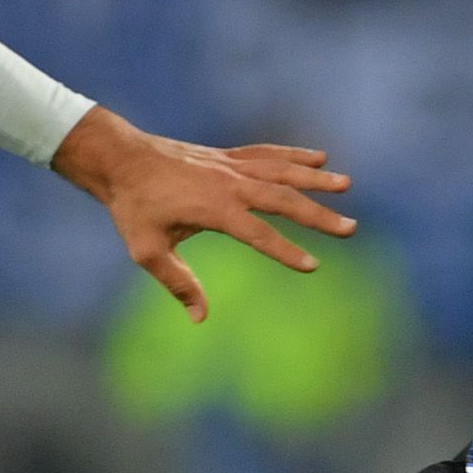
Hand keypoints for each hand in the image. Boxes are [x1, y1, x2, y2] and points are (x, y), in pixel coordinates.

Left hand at [50, 106, 353, 321]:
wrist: (121, 160)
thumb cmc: (133, 208)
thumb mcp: (147, 251)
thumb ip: (177, 282)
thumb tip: (200, 318)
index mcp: (214, 209)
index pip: (258, 234)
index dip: (286, 251)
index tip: (313, 265)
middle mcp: (229, 184)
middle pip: (283, 199)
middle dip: (318, 215)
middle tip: (350, 228)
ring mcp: (230, 167)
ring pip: (281, 171)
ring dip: (315, 179)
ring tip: (347, 184)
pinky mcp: (228, 158)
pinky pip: (267, 154)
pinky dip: (293, 155)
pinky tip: (319, 158)